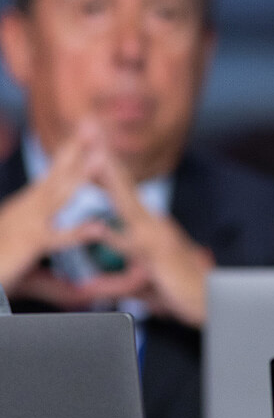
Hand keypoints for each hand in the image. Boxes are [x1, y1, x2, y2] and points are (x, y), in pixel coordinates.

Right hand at [0, 124, 107, 296]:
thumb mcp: (32, 278)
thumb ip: (60, 284)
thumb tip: (83, 294)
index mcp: (28, 211)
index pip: (53, 177)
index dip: (70, 155)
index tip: (88, 135)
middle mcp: (27, 211)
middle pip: (56, 175)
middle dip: (76, 149)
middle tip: (93, 123)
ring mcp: (26, 225)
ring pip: (58, 196)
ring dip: (80, 176)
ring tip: (102, 157)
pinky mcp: (27, 247)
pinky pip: (56, 239)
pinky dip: (77, 233)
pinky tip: (98, 228)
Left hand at [92, 151, 213, 327]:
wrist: (213, 298)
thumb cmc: (180, 290)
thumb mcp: (141, 281)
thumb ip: (113, 281)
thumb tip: (88, 285)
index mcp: (149, 224)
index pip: (122, 189)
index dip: (104, 166)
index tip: (89, 143)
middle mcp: (153, 223)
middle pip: (124, 184)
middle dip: (104, 156)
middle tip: (90, 128)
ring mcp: (156, 236)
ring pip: (126, 204)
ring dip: (109, 180)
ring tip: (92, 158)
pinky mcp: (157, 257)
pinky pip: (131, 245)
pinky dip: (112, 235)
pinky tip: (97, 226)